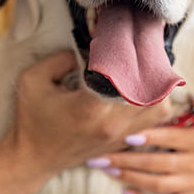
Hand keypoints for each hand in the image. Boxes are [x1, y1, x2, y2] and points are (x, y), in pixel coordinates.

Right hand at [1, 51, 178, 173]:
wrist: (34, 157)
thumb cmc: (32, 118)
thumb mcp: (33, 79)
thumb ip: (61, 58)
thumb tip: (89, 48)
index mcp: (90, 106)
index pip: (125, 71)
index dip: (125, 50)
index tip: (118, 36)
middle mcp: (112, 123)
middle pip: (152, 88)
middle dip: (147, 65)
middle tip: (138, 48)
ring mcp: (121, 135)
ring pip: (161, 106)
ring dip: (157, 86)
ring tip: (143, 70)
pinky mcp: (124, 141)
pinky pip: (155, 120)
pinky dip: (155, 103)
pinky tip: (142, 90)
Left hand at [95, 122, 193, 193]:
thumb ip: (192, 113)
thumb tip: (167, 90)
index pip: (173, 138)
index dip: (150, 137)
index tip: (127, 135)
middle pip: (158, 163)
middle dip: (127, 160)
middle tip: (100, 156)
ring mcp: (193, 184)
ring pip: (158, 184)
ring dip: (131, 178)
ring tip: (108, 170)